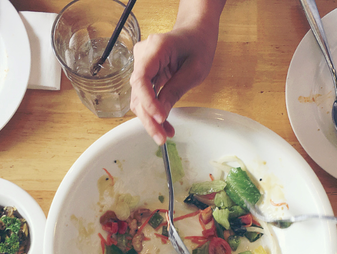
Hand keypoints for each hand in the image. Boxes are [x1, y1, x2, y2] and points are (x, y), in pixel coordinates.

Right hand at [129, 2, 223, 144]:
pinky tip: (164, 125)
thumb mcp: (194, 70)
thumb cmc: (198, 46)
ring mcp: (141, 65)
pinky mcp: (145, 75)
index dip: (148, 102)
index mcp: (155, 48)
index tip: (160, 118)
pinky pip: (145, 97)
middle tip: (161, 138)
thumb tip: (160, 115)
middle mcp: (142, 56)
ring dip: (150, 119)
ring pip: (139, 98)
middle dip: (148, 118)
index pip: (142, 78)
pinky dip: (154, 112)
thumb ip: (175, 91)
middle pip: (138, 92)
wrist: (195, 32)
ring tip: (165, 135)